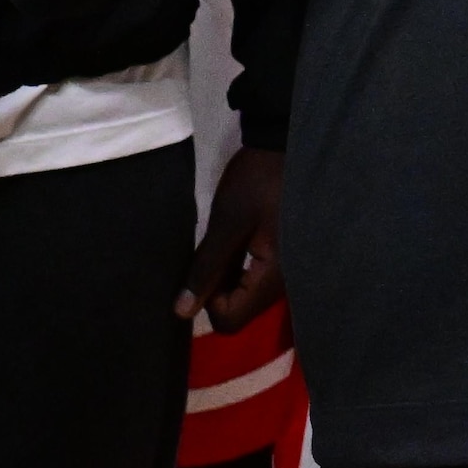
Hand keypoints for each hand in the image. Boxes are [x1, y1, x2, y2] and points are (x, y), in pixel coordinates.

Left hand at [180, 145, 283, 330]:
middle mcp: (284, 282)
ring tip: (217, 246)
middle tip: (205, 254)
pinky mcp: (282, 257)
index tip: (201, 269)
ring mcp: (285, 270)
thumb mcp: (226, 224)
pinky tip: (230, 244)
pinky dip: (237, 269)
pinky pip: (255, 278)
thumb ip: (206, 269)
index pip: (231, 320)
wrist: (285, 147)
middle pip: (240, 311)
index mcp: (273, 276)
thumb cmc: (256, 183)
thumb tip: (182, 311)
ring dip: (225, 279)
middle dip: (216, 291)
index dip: (207, 301)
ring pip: (246, 295)